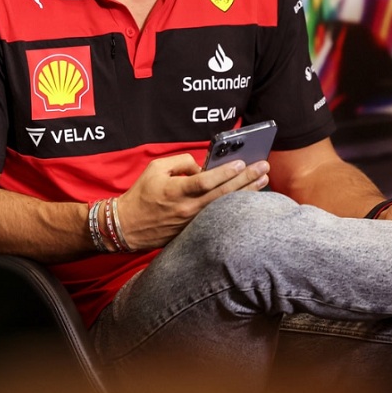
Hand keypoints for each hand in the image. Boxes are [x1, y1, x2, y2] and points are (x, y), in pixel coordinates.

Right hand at [115, 152, 269, 250]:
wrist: (128, 226)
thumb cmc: (140, 194)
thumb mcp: (155, 169)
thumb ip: (181, 163)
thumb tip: (201, 166)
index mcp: (176, 191)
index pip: (205, 181)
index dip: (224, 172)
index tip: (241, 163)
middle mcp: (187, 208)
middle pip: (223, 194)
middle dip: (245, 179)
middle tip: (263, 168)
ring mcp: (193, 221)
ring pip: (225, 206)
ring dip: (246, 192)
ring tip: (263, 181)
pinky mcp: (194, 230)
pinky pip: (219, 215)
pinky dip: (234, 206)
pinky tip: (247, 198)